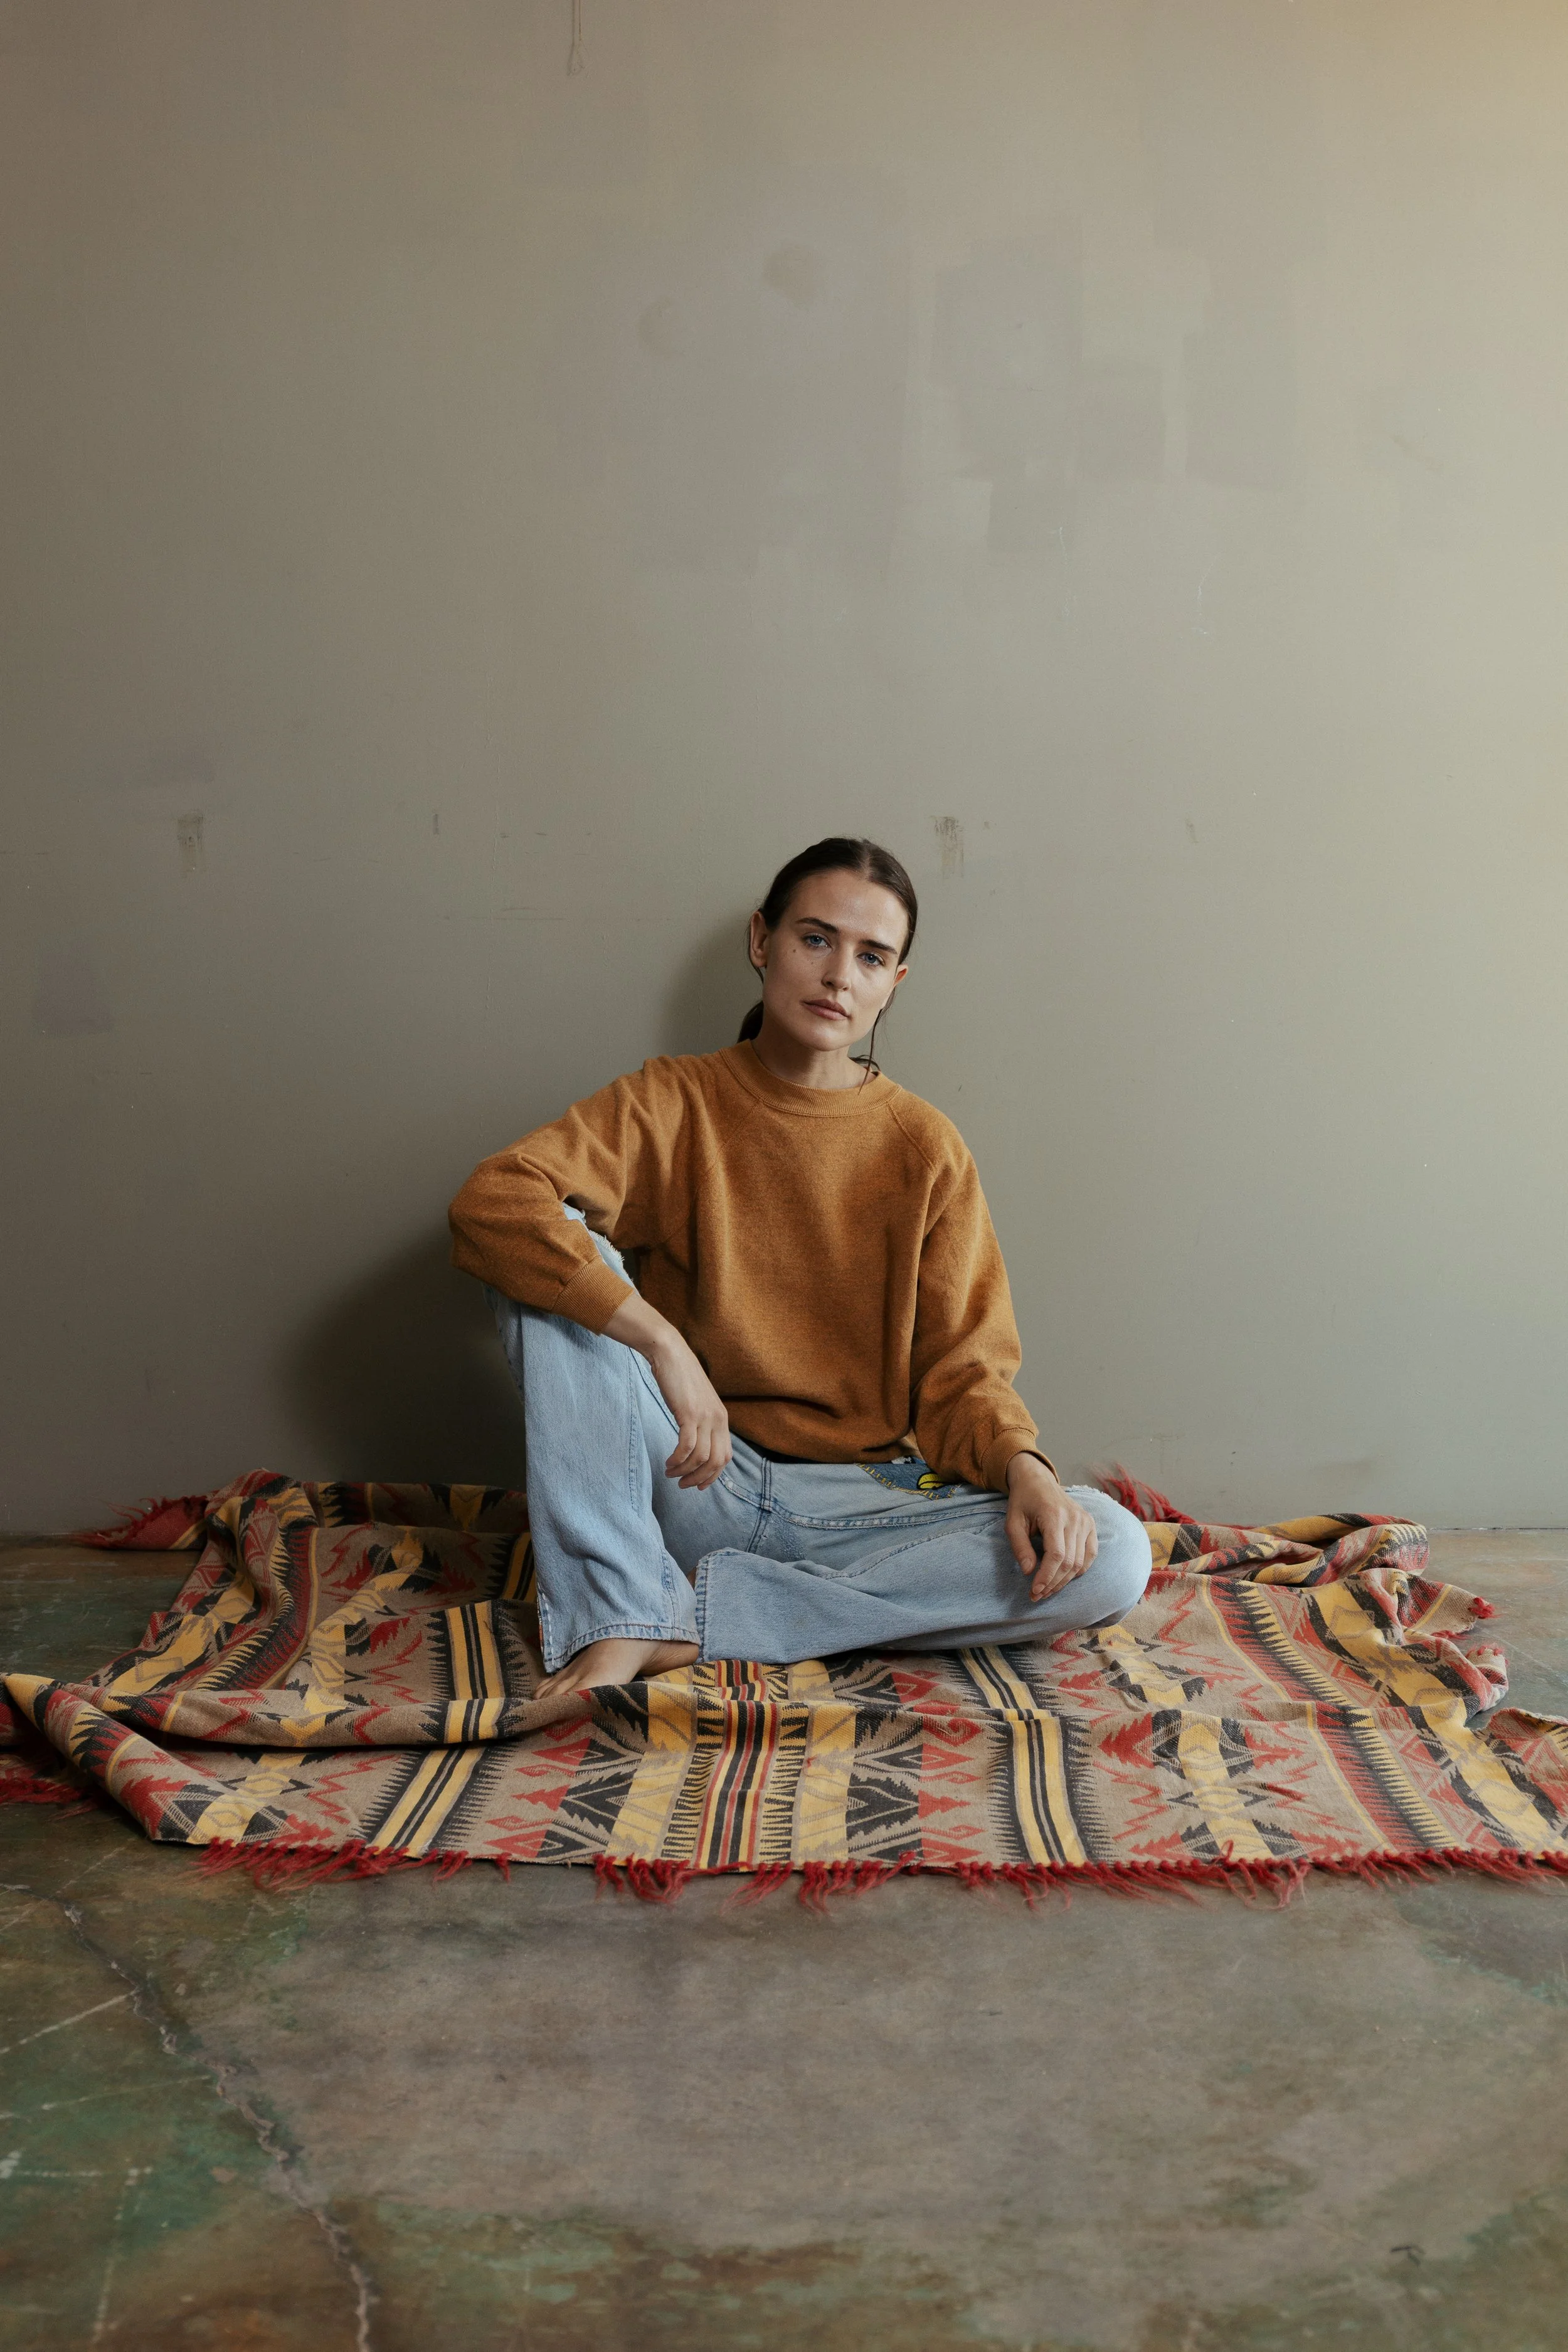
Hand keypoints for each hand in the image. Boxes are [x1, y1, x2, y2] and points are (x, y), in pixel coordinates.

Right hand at [647, 1333, 732, 1489]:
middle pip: (716, 1461)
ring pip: (701, 1457)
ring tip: (670, 1473)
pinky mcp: (689, 1413)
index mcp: (722, 1418)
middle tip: (683, 1484)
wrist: (670, 1353)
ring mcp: (705, 1416)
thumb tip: (697, 1443)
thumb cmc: (680, 1377)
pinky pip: (687, 1446)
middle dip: (700, 1478)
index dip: (713, 1475)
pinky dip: (678, 1459)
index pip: (725, 1456)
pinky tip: (668, 1462)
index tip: (698, 1485)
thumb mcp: (698, 1402)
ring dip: (685, 1471)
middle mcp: (718, 1419)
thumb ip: (702, 1420)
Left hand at [1005, 1454, 1097, 1600]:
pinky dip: (1079, 1570)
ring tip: (1047, 1589)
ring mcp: (1086, 1521)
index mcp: (1054, 1515)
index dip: (1046, 1577)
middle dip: (1053, 1583)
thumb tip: (1028, 1572)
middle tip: (1037, 1595)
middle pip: (1069, 1562)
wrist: (1038, 1480)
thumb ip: (1020, 1547)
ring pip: (1080, 1562)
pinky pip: (1090, 1555)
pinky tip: (1063, 1576)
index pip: (1056, 1555)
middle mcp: (1075, 1518)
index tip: (1034, 1591)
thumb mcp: (1012, 1522)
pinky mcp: (1091, 1525)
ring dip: (1064, 1581)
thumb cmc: (1023, 1501)